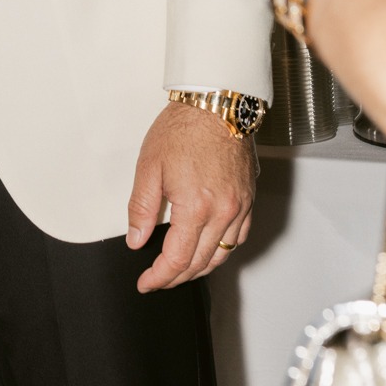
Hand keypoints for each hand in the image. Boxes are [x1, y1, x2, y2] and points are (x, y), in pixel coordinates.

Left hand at [127, 102, 255, 291]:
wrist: (216, 103)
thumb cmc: (184, 128)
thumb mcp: (149, 166)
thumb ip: (142, 208)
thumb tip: (136, 239)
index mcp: (196, 207)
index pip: (177, 259)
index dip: (159, 277)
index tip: (146, 283)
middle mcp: (223, 212)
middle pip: (200, 262)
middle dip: (176, 277)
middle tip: (158, 279)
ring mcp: (240, 206)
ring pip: (223, 254)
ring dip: (200, 268)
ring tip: (180, 270)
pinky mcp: (249, 198)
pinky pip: (239, 237)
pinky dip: (223, 250)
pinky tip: (210, 248)